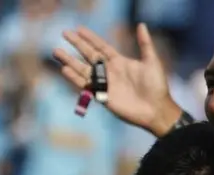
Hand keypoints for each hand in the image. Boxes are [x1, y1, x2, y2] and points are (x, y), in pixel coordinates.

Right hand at [53, 23, 181, 136]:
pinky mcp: (102, 97)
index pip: (101, 47)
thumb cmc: (157, 86)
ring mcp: (105, 84)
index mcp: (120, 62)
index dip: (90, 38)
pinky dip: (75, 78)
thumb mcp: (152, 62)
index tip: (78, 28)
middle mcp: (110, 71)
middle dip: (76, 45)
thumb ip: (145, 44)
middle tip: (64, 33)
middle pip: (89, 55)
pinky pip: (86, 86)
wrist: (156, 110)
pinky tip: (64, 70)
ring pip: (83, 69)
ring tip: (56, 52)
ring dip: (70, 61)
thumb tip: (141, 24)